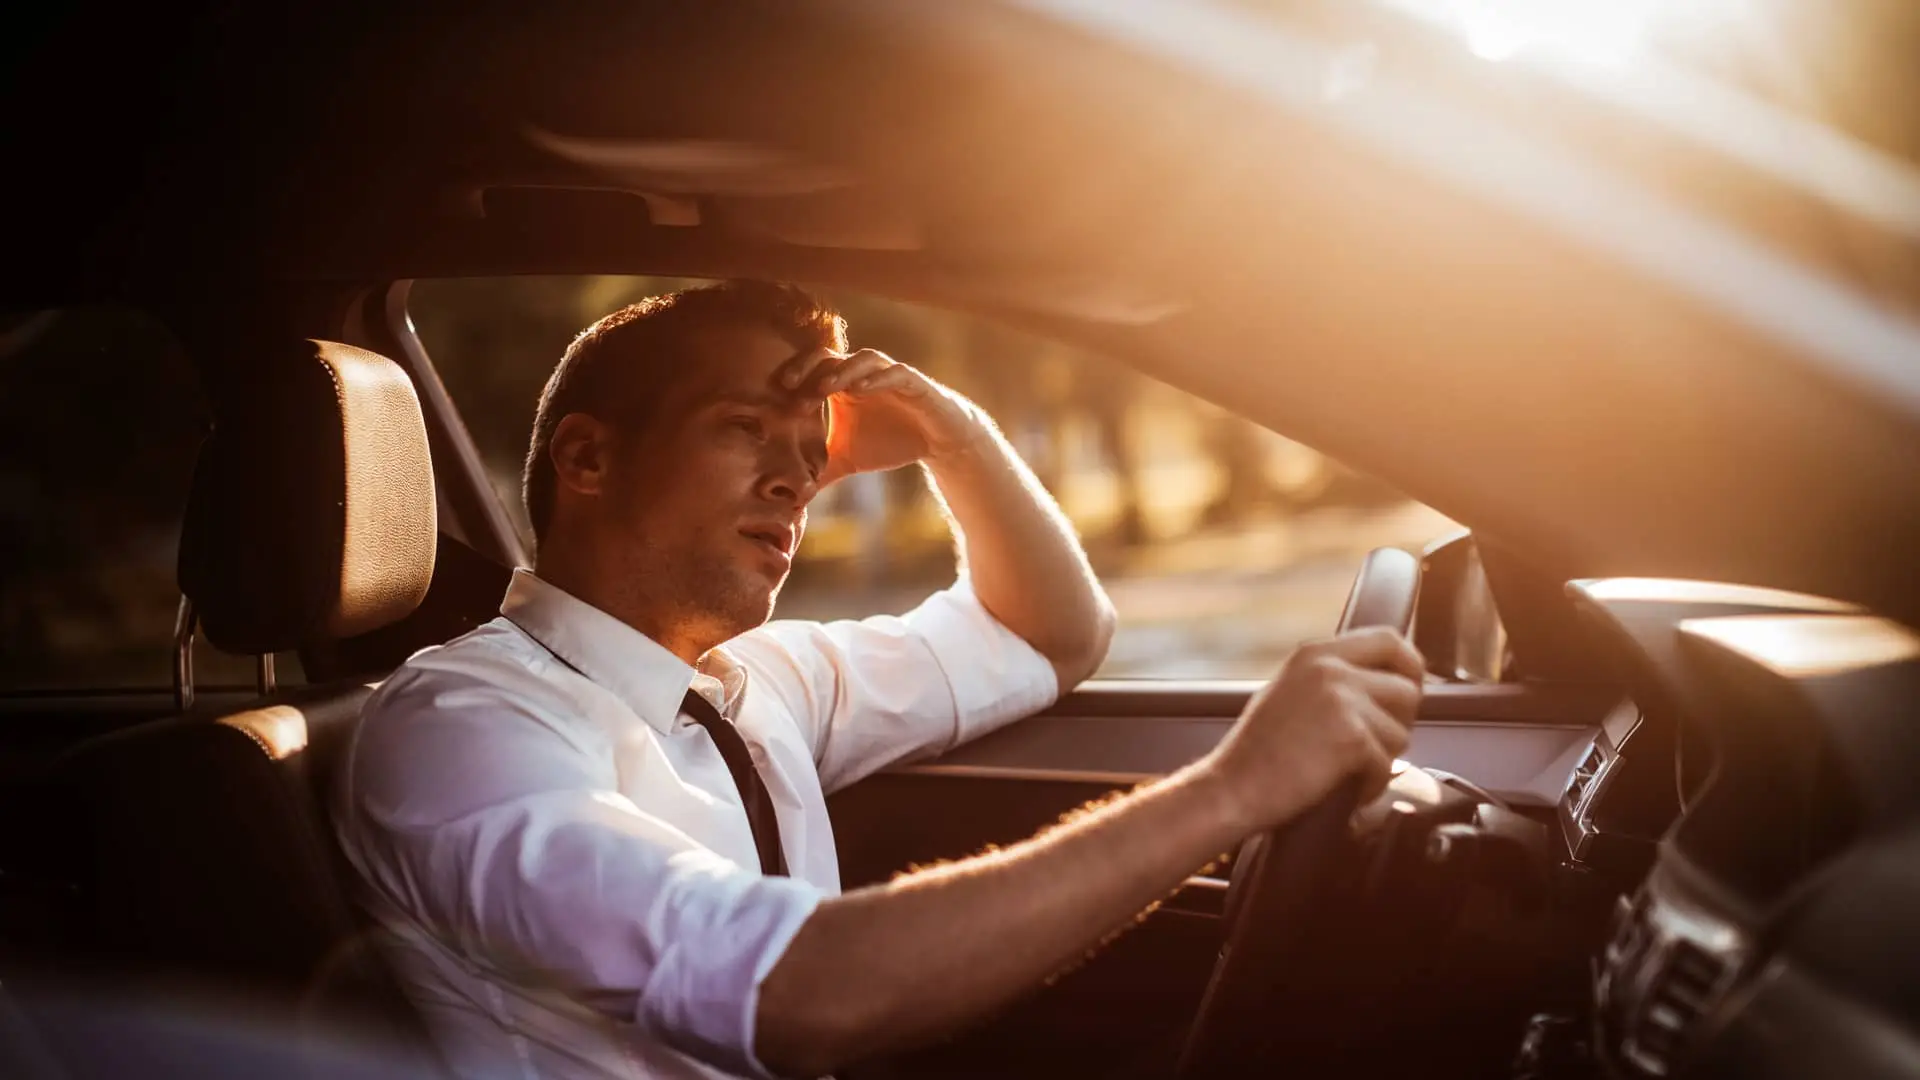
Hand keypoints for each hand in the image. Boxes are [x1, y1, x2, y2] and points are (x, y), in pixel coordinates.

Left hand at [780, 347, 984, 484]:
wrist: (935, 442)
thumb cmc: (889, 442)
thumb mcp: (847, 459)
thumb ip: (820, 471)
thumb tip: (790, 498)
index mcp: (842, 386)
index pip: (811, 370)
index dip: (793, 378)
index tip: (774, 396)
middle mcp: (862, 374)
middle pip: (830, 356)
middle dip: (809, 368)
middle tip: (790, 386)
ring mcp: (888, 375)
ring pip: (863, 359)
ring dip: (842, 370)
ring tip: (824, 388)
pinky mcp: (914, 383)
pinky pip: (895, 373)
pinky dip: (877, 378)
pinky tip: (860, 390)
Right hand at [1200, 628, 1423, 832]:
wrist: (1232, 788)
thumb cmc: (1256, 753)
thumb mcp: (1290, 691)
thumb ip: (1333, 679)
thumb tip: (1383, 685)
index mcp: (1315, 653)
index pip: (1388, 639)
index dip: (1408, 666)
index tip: (1409, 687)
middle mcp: (1330, 669)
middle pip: (1407, 689)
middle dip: (1397, 722)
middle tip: (1369, 744)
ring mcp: (1342, 700)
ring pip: (1402, 731)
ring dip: (1382, 758)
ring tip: (1346, 768)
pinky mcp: (1352, 736)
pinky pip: (1387, 764)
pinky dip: (1371, 784)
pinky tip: (1345, 787)